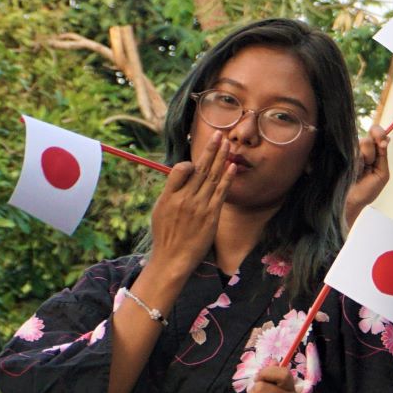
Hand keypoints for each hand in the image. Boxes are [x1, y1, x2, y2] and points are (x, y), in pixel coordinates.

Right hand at [147, 133, 233, 272]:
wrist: (172, 259)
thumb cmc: (166, 235)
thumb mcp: (160, 211)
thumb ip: (171, 192)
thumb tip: (182, 175)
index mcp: (168, 196)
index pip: (180, 170)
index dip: (190, 162)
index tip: (197, 158)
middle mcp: (184, 199)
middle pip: (200, 168)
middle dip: (210, 149)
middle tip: (218, 133)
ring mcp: (199, 207)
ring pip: (213, 177)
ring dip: (222, 158)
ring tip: (228, 143)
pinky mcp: (211, 216)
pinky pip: (221, 193)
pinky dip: (227, 178)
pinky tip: (232, 166)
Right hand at [344, 124, 389, 229]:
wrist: (350, 202)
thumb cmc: (367, 191)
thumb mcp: (382, 173)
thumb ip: (383, 155)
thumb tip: (387, 139)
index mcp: (371, 151)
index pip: (375, 132)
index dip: (379, 132)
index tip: (382, 140)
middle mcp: (359, 148)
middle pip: (367, 140)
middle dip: (371, 154)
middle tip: (368, 167)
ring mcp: (347, 152)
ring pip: (357, 145)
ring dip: (362, 161)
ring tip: (358, 173)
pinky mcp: (336, 155)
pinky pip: (349, 152)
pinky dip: (354, 164)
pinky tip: (352, 172)